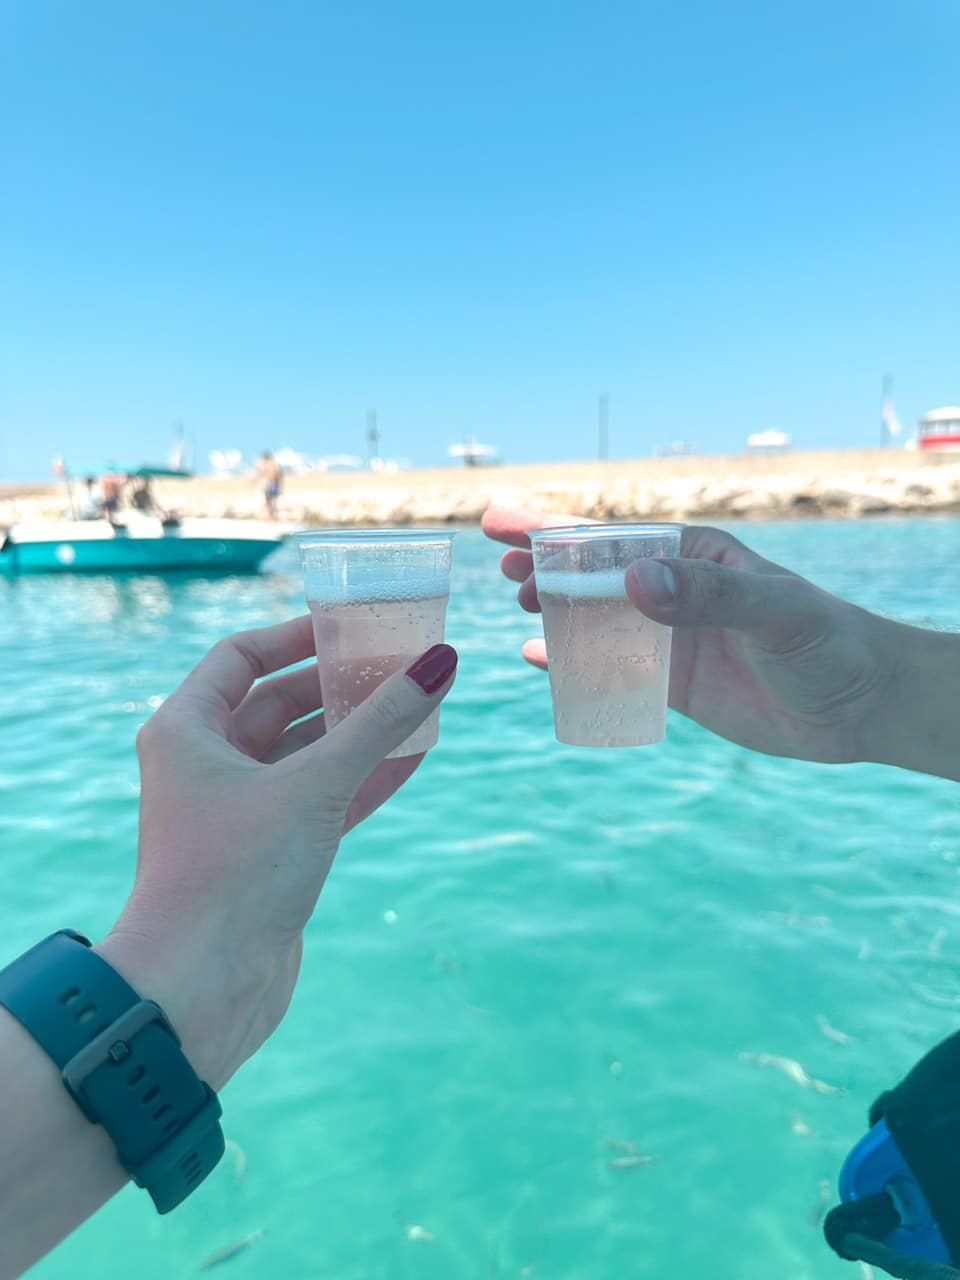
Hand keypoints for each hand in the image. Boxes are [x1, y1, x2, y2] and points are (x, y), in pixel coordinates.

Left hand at [97, 617, 456, 1088]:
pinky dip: (363, 779)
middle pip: (279, 702)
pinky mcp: (270, 853)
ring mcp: (239, 811)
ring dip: (360, 733)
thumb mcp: (314, 785)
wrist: (200, 989)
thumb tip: (440, 662)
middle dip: (341, 685)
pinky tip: (415, 758)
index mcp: (186, 730)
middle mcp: (206, 764)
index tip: (353, 624)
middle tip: (402, 662)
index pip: (241, 656)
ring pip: (307, 754)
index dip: (297, 636)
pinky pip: (322, 799)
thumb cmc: (237, 873)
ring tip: (419, 704)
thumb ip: (380, 722)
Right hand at [481, 506, 901, 764]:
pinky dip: (574, 663)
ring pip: (597, 619)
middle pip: (594, 575)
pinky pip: (612, 669)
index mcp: (695, 555)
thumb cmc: (829, 641)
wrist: (861, 706)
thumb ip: (707, 595)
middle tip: (502, 570)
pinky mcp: (673, 684)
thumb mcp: (773, 610)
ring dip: (556, 610)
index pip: (612, 538)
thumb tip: (635, 583)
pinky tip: (540, 659)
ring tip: (520, 606)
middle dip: (545, 567)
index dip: (554, 530)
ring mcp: (671, 637)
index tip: (501, 522)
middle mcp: (676, 591)